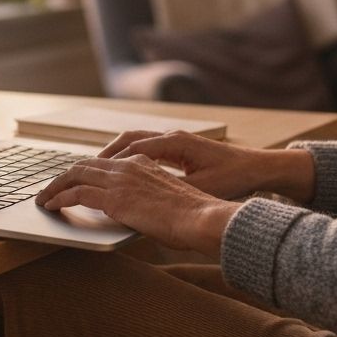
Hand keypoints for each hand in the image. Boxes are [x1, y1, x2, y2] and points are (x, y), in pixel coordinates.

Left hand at [36, 153, 236, 256]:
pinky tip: (51, 206)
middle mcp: (129, 166)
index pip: (104, 163)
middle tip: (51, 189)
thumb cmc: (191, 216)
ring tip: (44, 198)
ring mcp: (120, 180)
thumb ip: (147, 199)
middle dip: (64, 177)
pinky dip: (59, 198)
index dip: (85, 172)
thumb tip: (138, 213)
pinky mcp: (114, 198)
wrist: (200, 218)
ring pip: (75, 176)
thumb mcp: (167, 200)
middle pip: (85, 165)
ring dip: (55, 187)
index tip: (74, 182)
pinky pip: (76, 194)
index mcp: (143, 162)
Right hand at [96, 130, 315, 203]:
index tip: (85, 175)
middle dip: (102, 156)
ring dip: (114, 155)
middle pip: (127, 139)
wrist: (258, 168)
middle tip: (79, 173)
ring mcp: (175, 140)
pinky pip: (146, 148)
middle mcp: (172, 137)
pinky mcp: (180, 148)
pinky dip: (129, 157)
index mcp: (174, 143)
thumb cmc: (233, 178)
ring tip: (95, 173)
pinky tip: (121, 174)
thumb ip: (171, 190)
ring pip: (135, 141)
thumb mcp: (201, 188)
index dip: (106, 162)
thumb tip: (143, 199)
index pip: (131, 148)